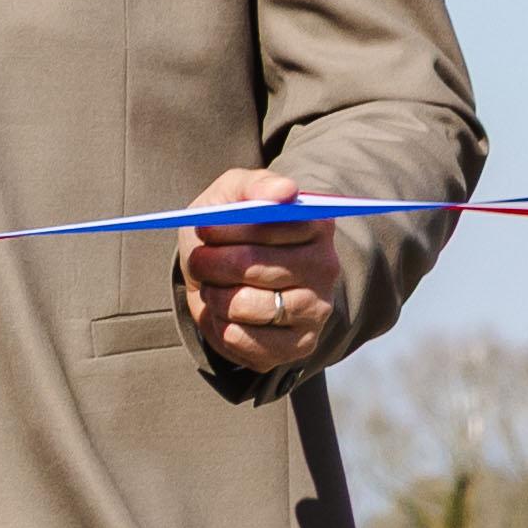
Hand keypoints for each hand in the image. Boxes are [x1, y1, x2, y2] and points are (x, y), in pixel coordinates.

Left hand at [175, 166, 347, 381]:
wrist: (217, 276)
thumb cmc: (227, 231)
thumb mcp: (230, 195)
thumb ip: (254, 184)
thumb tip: (286, 190)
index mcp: (315, 224)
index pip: (270, 224)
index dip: (226, 229)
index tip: (204, 229)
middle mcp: (325, 266)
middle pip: (253, 266)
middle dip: (212, 264)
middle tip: (201, 261)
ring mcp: (316, 308)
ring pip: (248, 306)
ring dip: (216, 298)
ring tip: (215, 288)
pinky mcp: (301, 343)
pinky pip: (250, 342)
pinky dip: (223, 329)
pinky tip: (226, 316)